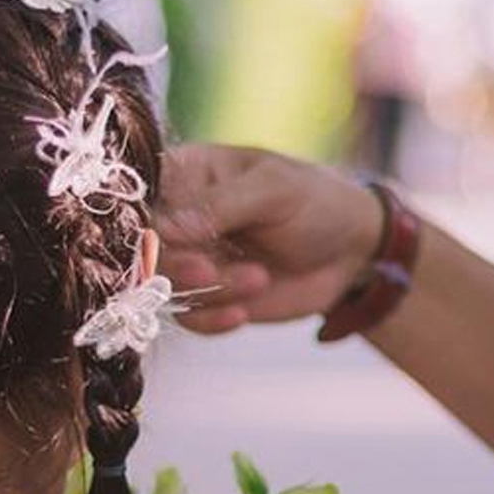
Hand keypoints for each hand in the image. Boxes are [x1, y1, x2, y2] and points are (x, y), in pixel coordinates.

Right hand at [156, 145, 384, 334]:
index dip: (142, 223)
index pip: (139, 196)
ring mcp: (192, 259)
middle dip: (176, 265)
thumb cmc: (316, 201)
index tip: (163, 239)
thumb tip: (162, 228)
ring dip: (208, 292)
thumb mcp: (273, 191)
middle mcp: (179, 217)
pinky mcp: (209, 297)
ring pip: (166, 287)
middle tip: (210, 270)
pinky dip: (212, 321)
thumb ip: (218, 206)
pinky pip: (190, 317)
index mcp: (185, 173)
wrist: (353, 251)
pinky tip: (242, 314)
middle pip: (144, 248)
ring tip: (258, 279)